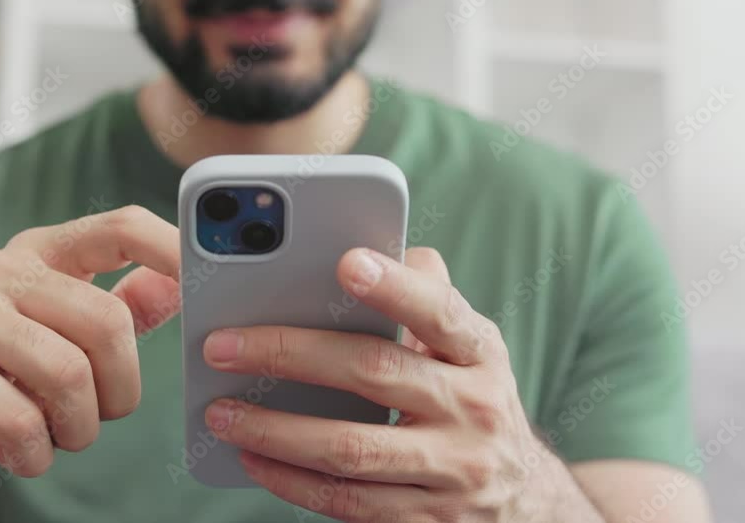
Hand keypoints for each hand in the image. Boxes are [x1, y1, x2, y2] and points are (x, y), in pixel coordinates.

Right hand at [0, 206, 180, 495]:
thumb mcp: (61, 339)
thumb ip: (121, 308)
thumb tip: (181, 284)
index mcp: (40, 253)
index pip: (120, 228)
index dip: (173, 250)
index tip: (207, 284)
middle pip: (108, 321)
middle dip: (120, 390)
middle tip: (99, 415)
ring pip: (69, 374)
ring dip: (78, 428)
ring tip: (56, 435)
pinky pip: (22, 419)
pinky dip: (35, 453)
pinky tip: (20, 451)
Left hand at [202, 247, 540, 521]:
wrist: (523, 501)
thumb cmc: (473, 403)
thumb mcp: (470, 351)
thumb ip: (428, 298)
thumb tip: (378, 249)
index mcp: (480, 354)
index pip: (439, 312)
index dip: (395, 288)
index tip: (346, 263)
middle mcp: (472, 411)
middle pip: (373, 373)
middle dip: (290, 355)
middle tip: (223, 346)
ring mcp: (450, 473)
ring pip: (350, 449)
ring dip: (274, 429)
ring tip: (221, 411)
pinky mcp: (422, 522)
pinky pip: (346, 502)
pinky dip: (291, 481)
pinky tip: (252, 458)